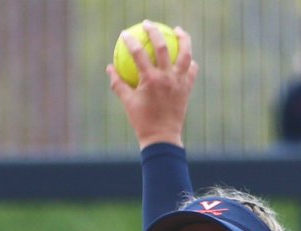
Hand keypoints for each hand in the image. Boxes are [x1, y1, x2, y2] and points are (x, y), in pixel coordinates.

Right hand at [106, 21, 198, 148]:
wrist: (162, 137)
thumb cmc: (142, 121)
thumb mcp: (127, 101)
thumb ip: (118, 83)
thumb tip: (109, 68)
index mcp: (150, 79)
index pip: (138, 53)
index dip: (130, 41)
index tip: (124, 34)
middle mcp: (167, 78)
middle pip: (162, 47)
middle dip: (154, 32)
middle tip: (148, 24)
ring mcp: (179, 82)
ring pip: (185, 55)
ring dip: (183, 40)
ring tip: (177, 30)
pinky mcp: (187, 88)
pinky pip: (191, 70)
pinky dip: (189, 62)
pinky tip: (186, 56)